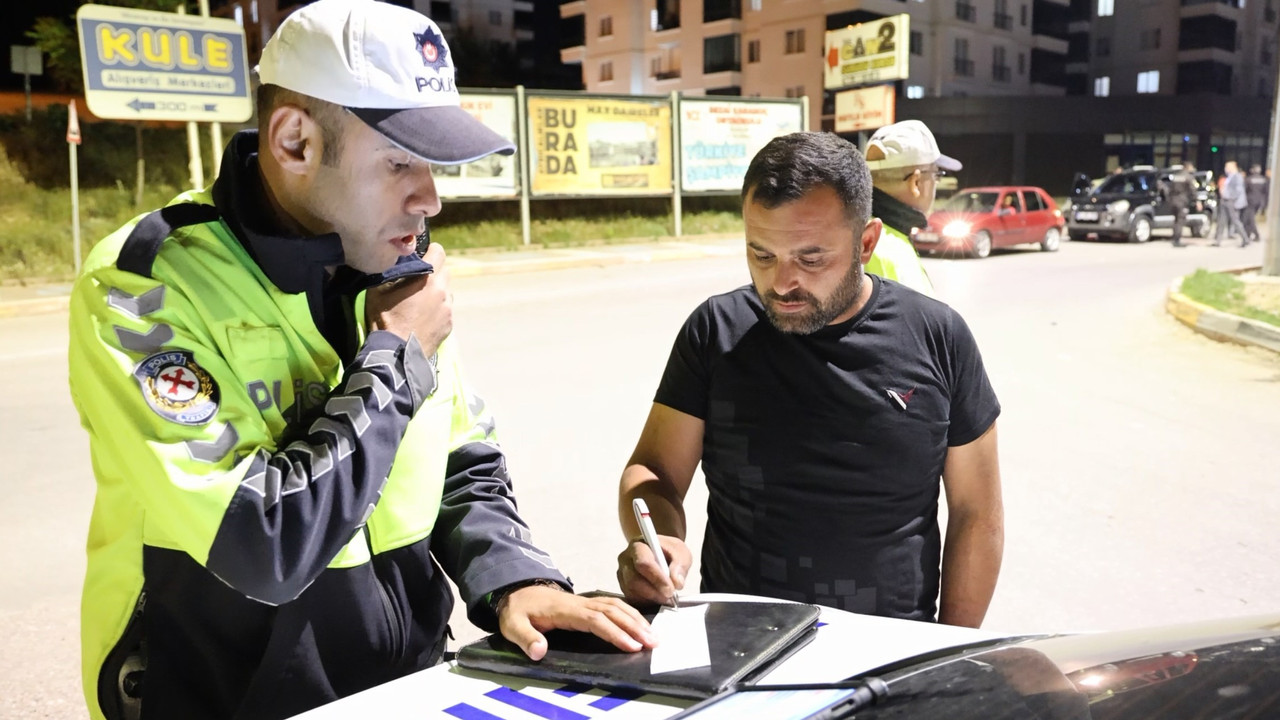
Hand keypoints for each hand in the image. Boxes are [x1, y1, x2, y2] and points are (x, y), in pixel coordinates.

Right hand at [365, 242, 451, 358]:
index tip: (422, 255)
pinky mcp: (449, 325)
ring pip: (446, 291)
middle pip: (445, 271)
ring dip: (436, 292)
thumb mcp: (379, 289)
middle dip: (433, 272)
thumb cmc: (384, 319)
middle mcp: (443, 292)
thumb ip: (393, 270)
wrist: (395, 353)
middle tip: (417, 280)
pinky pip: (445, 310)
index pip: (439, 251)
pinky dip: (437, 309)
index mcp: (428, 279)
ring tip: (420, 302)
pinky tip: (423, 318)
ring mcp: (448, 310)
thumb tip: (398, 260)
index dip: (430, 251)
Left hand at [496, 584, 655, 660]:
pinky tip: (639, 623)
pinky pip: (613, 605)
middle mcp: (580, 603)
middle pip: (613, 611)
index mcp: (565, 610)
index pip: (596, 620)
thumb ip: (526, 638)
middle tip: (653, 642)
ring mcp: (585, 601)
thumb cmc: (518, 610)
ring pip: (616, 606)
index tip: (631, 646)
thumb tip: (539, 651)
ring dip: (635, 620)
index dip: (615, 633)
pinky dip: (629, 613)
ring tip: (652, 635)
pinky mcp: (587, 604)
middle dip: (634, 626)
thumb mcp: (512, 625)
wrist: (517, 591)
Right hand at [616, 535, 690, 605]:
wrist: (661, 553)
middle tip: (669, 596)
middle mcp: (626, 559)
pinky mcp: (624, 587)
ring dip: (651, 598)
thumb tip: (676, 582)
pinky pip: (631, 599)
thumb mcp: (681, 552)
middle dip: (654, 592)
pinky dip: (646, 602)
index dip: (657, 578)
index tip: (671, 589)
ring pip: (632, 591)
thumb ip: (680, 565)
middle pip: (633, 580)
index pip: (643, 563)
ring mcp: (622, 574)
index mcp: (638, 546)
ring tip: (666, 597)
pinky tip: (657, 598)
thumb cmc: (669, 551)